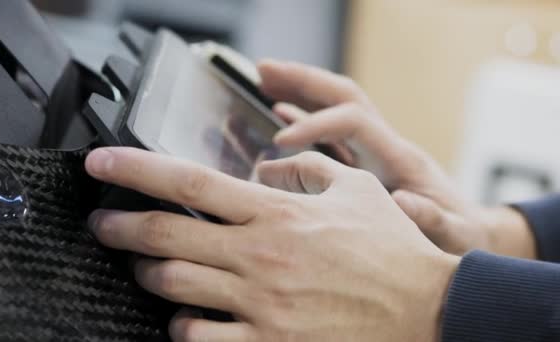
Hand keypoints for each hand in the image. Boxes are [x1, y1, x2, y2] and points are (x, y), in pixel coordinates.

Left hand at [85, 147, 458, 341]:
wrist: (425, 312)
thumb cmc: (391, 250)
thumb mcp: (356, 190)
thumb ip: (307, 169)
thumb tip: (268, 167)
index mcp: (276, 213)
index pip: (189, 182)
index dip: (136, 170)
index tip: (102, 164)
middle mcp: (259, 256)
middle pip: (165, 235)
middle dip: (120, 227)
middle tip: (102, 223)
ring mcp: (259, 303)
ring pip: (173, 285)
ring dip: (151, 274)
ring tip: (147, 267)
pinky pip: (198, 338)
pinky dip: (181, 326)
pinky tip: (185, 318)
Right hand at [258, 60, 537, 258]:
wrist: (470, 233)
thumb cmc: (462, 237)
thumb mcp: (454, 235)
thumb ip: (432, 220)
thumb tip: (401, 203)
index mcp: (400, 159)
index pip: (354, 121)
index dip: (316, 125)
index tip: (282, 142)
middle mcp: (385, 146)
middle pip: (344, 97)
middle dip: (303, 81)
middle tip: (263, 70)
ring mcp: (374, 152)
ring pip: (335, 107)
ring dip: (299, 89)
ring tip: (262, 77)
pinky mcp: (364, 163)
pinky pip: (331, 132)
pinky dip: (304, 116)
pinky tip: (279, 110)